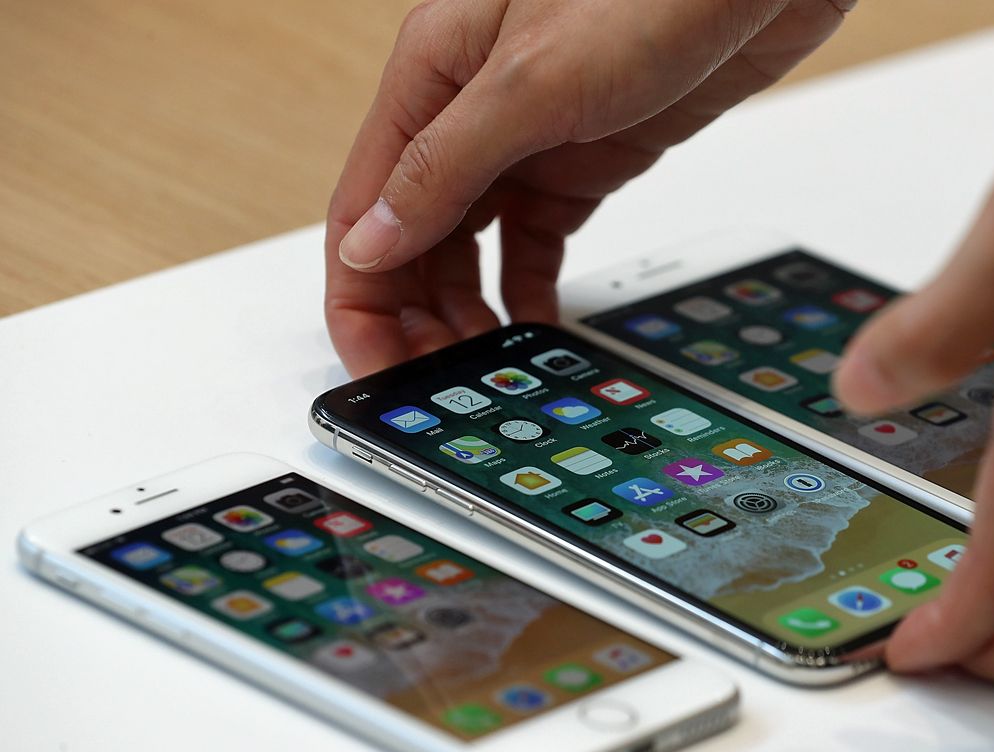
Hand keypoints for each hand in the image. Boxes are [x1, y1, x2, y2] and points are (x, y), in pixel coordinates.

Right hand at [326, 0, 852, 375]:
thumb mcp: (533, 82)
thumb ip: (446, 165)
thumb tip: (370, 243)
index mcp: (431, 78)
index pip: (364, 207)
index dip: (360, 296)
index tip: (374, 366)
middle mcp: (471, 112)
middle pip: (412, 235)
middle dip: (414, 316)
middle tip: (434, 387)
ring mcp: (530, 138)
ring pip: (472, 244)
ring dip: (468, 309)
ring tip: (482, 368)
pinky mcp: (588, 158)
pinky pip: (538, 238)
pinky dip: (530, 287)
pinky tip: (533, 328)